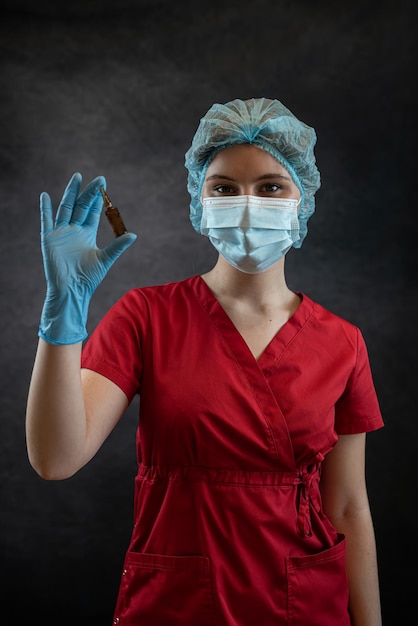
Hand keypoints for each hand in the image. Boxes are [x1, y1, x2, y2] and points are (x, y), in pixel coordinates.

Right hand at [39, 172, 136, 343]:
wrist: (72, 290)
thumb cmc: (89, 278)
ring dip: (71, 193)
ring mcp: (61, 233)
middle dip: (88, 192)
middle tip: (97, 179)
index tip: (103, 185)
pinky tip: (45, 195)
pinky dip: (45, 208)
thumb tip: (134, 235)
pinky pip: (47, 220)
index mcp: (87, 234)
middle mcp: (74, 230)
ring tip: (77, 177)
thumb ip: (118, 246)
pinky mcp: (49, 239)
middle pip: (81, 206)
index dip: (98, 199)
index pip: (93, 211)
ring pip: (66, 208)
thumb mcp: (105, 259)